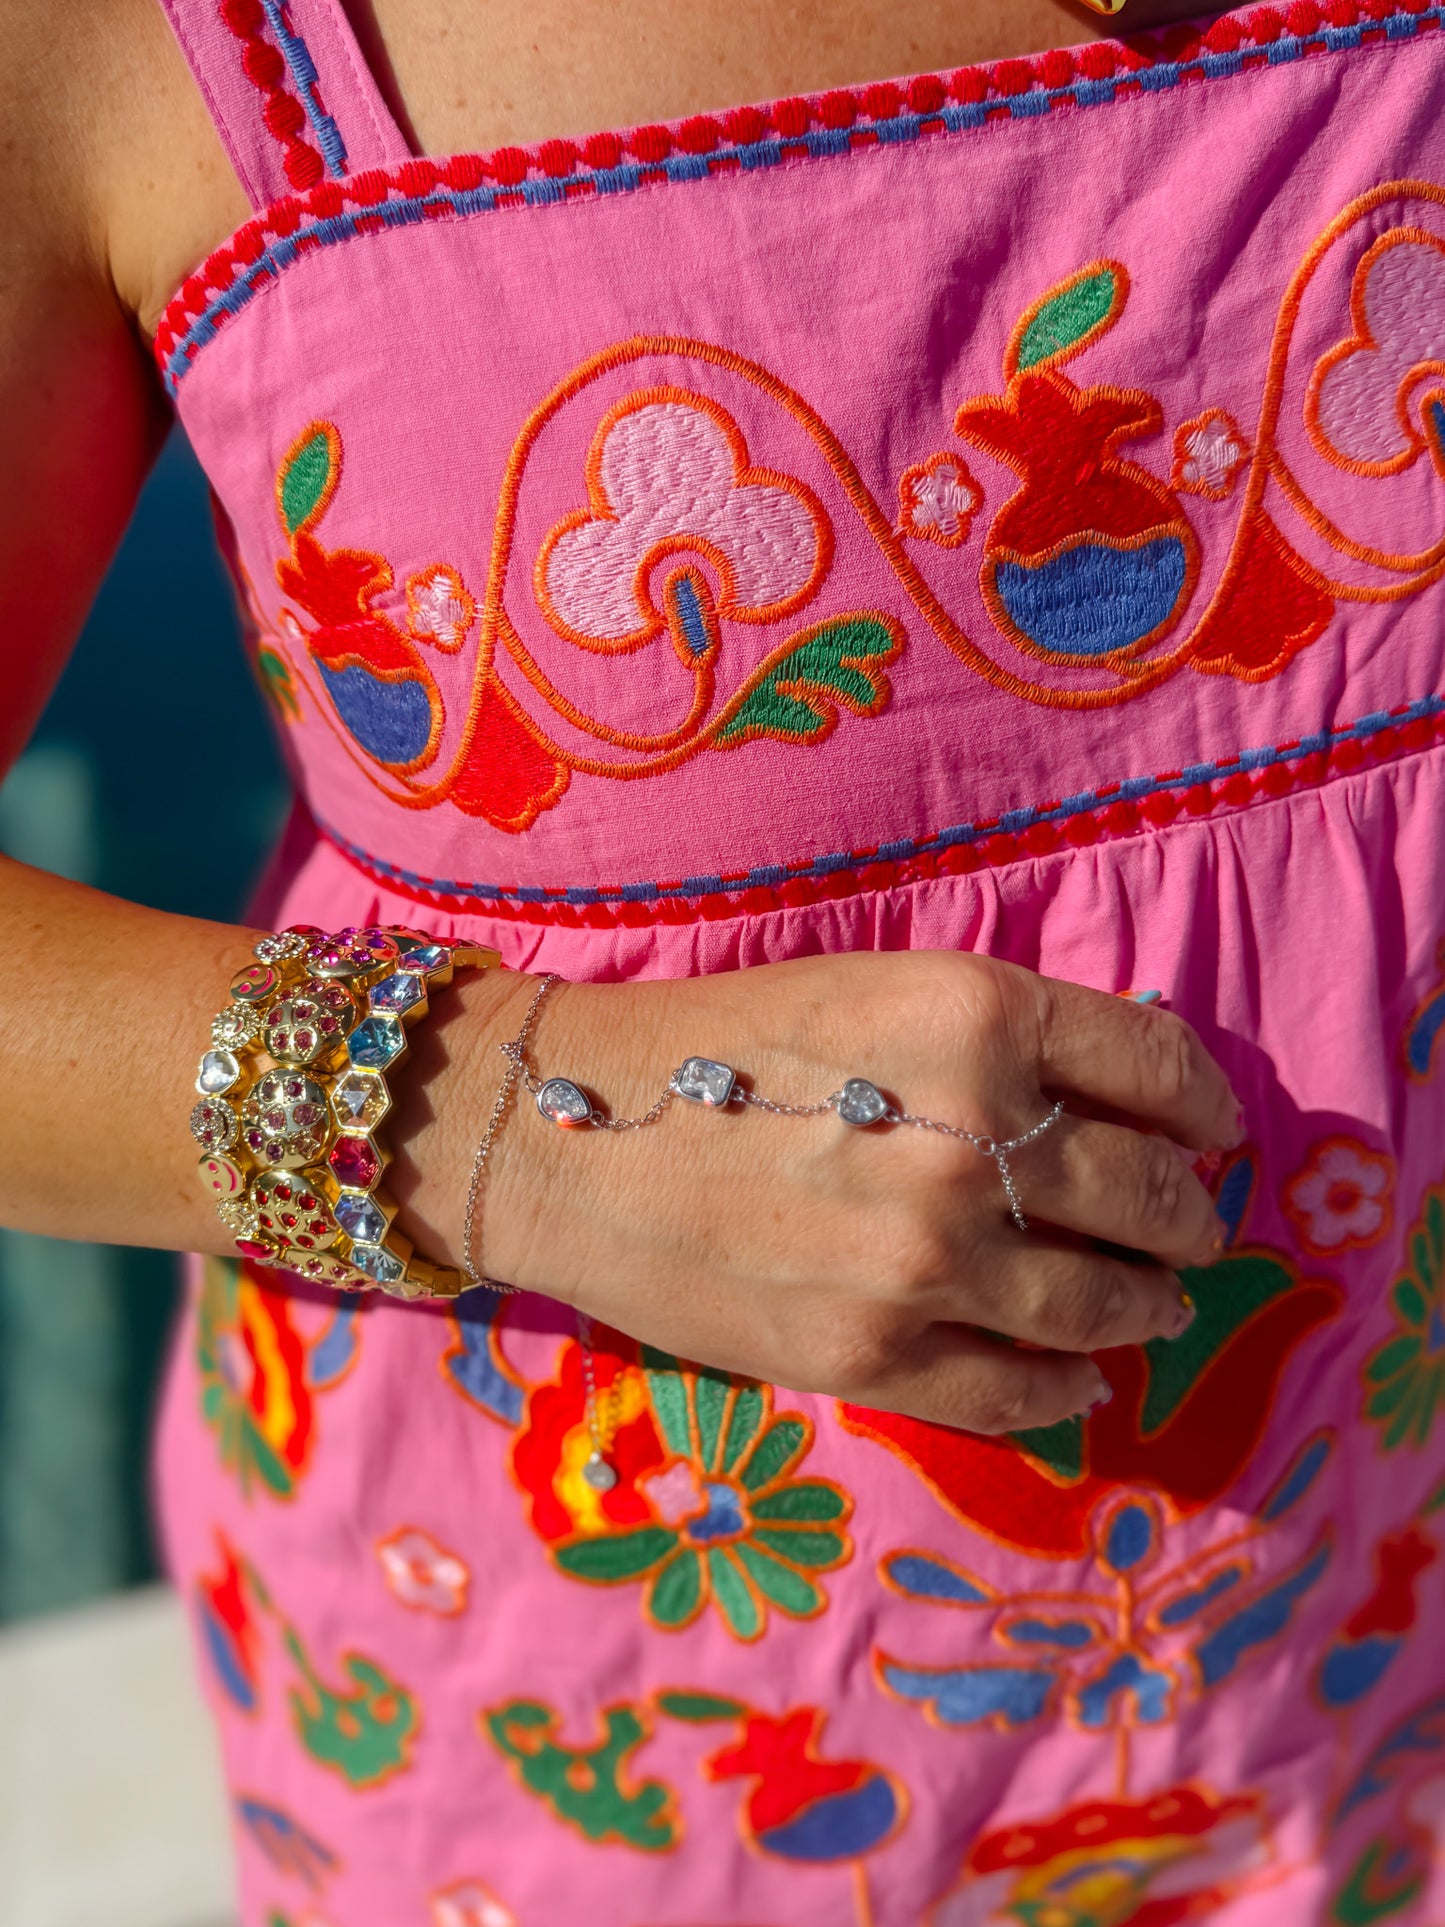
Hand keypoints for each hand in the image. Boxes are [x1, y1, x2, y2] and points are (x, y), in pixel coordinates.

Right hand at [404, 950, 1240, 1434]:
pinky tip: (1077, 1380)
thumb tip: (1126, 1107)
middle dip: (1190, 1215)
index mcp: (974, 1019)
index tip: (1206, 1130)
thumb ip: (1002, 1038)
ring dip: (1147, 1306)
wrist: (566, 1136)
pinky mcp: (873, 1359)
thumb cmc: (716, 1043)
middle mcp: (970, 1141)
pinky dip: (1069, 1390)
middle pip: (1154, 1195)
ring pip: (1106, 1305)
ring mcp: (925, 1264)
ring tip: (1149, 1304)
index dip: (1205, 1105)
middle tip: (1187, 1227)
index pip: (1161, 1067)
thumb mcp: (874, 989)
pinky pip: (1022, 1395)